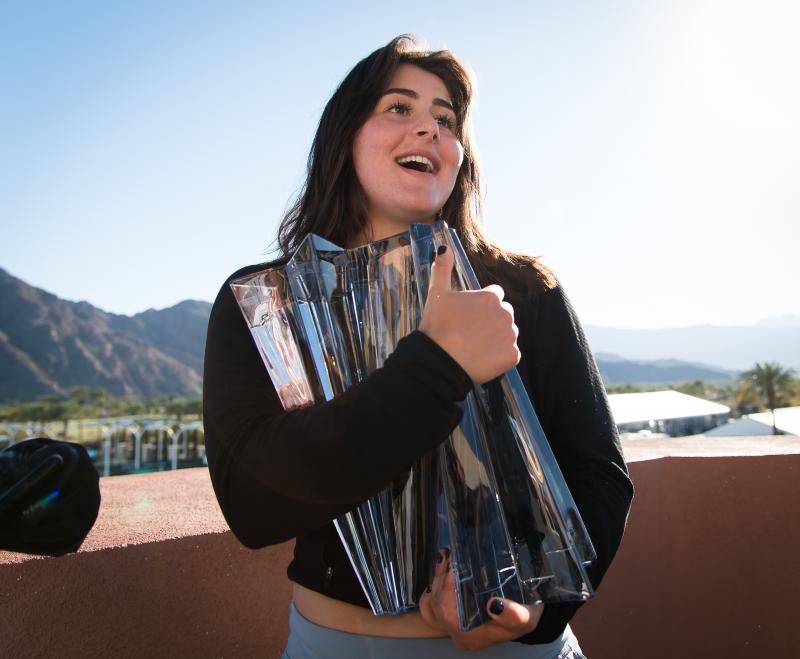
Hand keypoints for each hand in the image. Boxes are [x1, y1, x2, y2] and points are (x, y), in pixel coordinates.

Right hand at [418, 246, 519, 383]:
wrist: (439, 361)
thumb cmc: (437, 326)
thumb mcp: (437, 294)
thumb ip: (443, 269)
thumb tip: (444, 248)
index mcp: (490, 296)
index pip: (494, 296)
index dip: (480, 306)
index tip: (467, 317)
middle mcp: (505, 313)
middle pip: (503, 314)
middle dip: (491, 321)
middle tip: (470, 333)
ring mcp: (511, 335)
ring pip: (508, 333)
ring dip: (496, 338)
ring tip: (475, 347)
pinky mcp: (513, 356)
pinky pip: (510, 354)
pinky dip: (500, 357)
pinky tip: (482, 359)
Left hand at [418, 550, 543, 650]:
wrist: (526, 613)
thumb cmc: (524, 616)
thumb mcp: (525, 617)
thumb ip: (512, 615)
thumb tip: (494, 606)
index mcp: (469, 636)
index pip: (447, 614)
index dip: (447, 589)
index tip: (454, 568)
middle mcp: (457, 632)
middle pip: (437, 605)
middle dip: (441, 578)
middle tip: (450, 556)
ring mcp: (452, 623)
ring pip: (433, 600)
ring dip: (438, 577)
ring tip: (447, 558)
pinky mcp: (451, 611)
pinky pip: (432, 601)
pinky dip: (435, 584)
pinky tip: (442, 570)